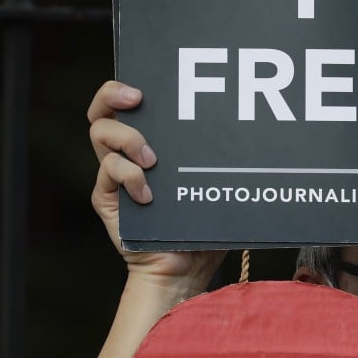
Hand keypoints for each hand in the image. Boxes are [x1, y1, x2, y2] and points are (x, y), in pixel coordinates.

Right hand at [88, 81, 224, 296]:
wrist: (184, 270)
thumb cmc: (203, 228)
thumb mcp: (216, 187)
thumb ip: (223, 162)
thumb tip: (258, 138)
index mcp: (149, 145)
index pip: (125, 106)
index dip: (124, 88)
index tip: (144, 87)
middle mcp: (125, 156)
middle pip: (100, 111)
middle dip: (112, 94)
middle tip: (137, 99)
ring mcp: (115, 176)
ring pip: (99, 134)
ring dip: (127, 138)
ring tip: (153, 159)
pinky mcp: (108, 199)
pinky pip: (108, 173)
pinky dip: (129, 176)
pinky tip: (150, 194)